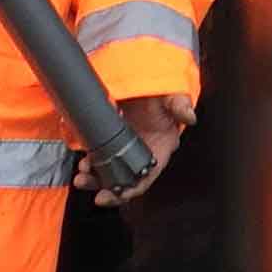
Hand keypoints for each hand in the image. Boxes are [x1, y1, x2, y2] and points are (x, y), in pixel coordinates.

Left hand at [74, 93, 194, 207]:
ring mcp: (125, 147)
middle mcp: (141, 153)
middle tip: (85, 182)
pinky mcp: (111, 137)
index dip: (129, 190)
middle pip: (123, 180)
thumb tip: (189, 115)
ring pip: (109, 170)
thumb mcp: (172, 95)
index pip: (145, 178)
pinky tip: (83, 159)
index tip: (112, 194)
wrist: (147, 77)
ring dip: (94, 176)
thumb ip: (179, 105)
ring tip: (81, 174)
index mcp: (159, 150)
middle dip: (104, 186)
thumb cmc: (163, 91)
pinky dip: (91, 161)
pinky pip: (100, 155)